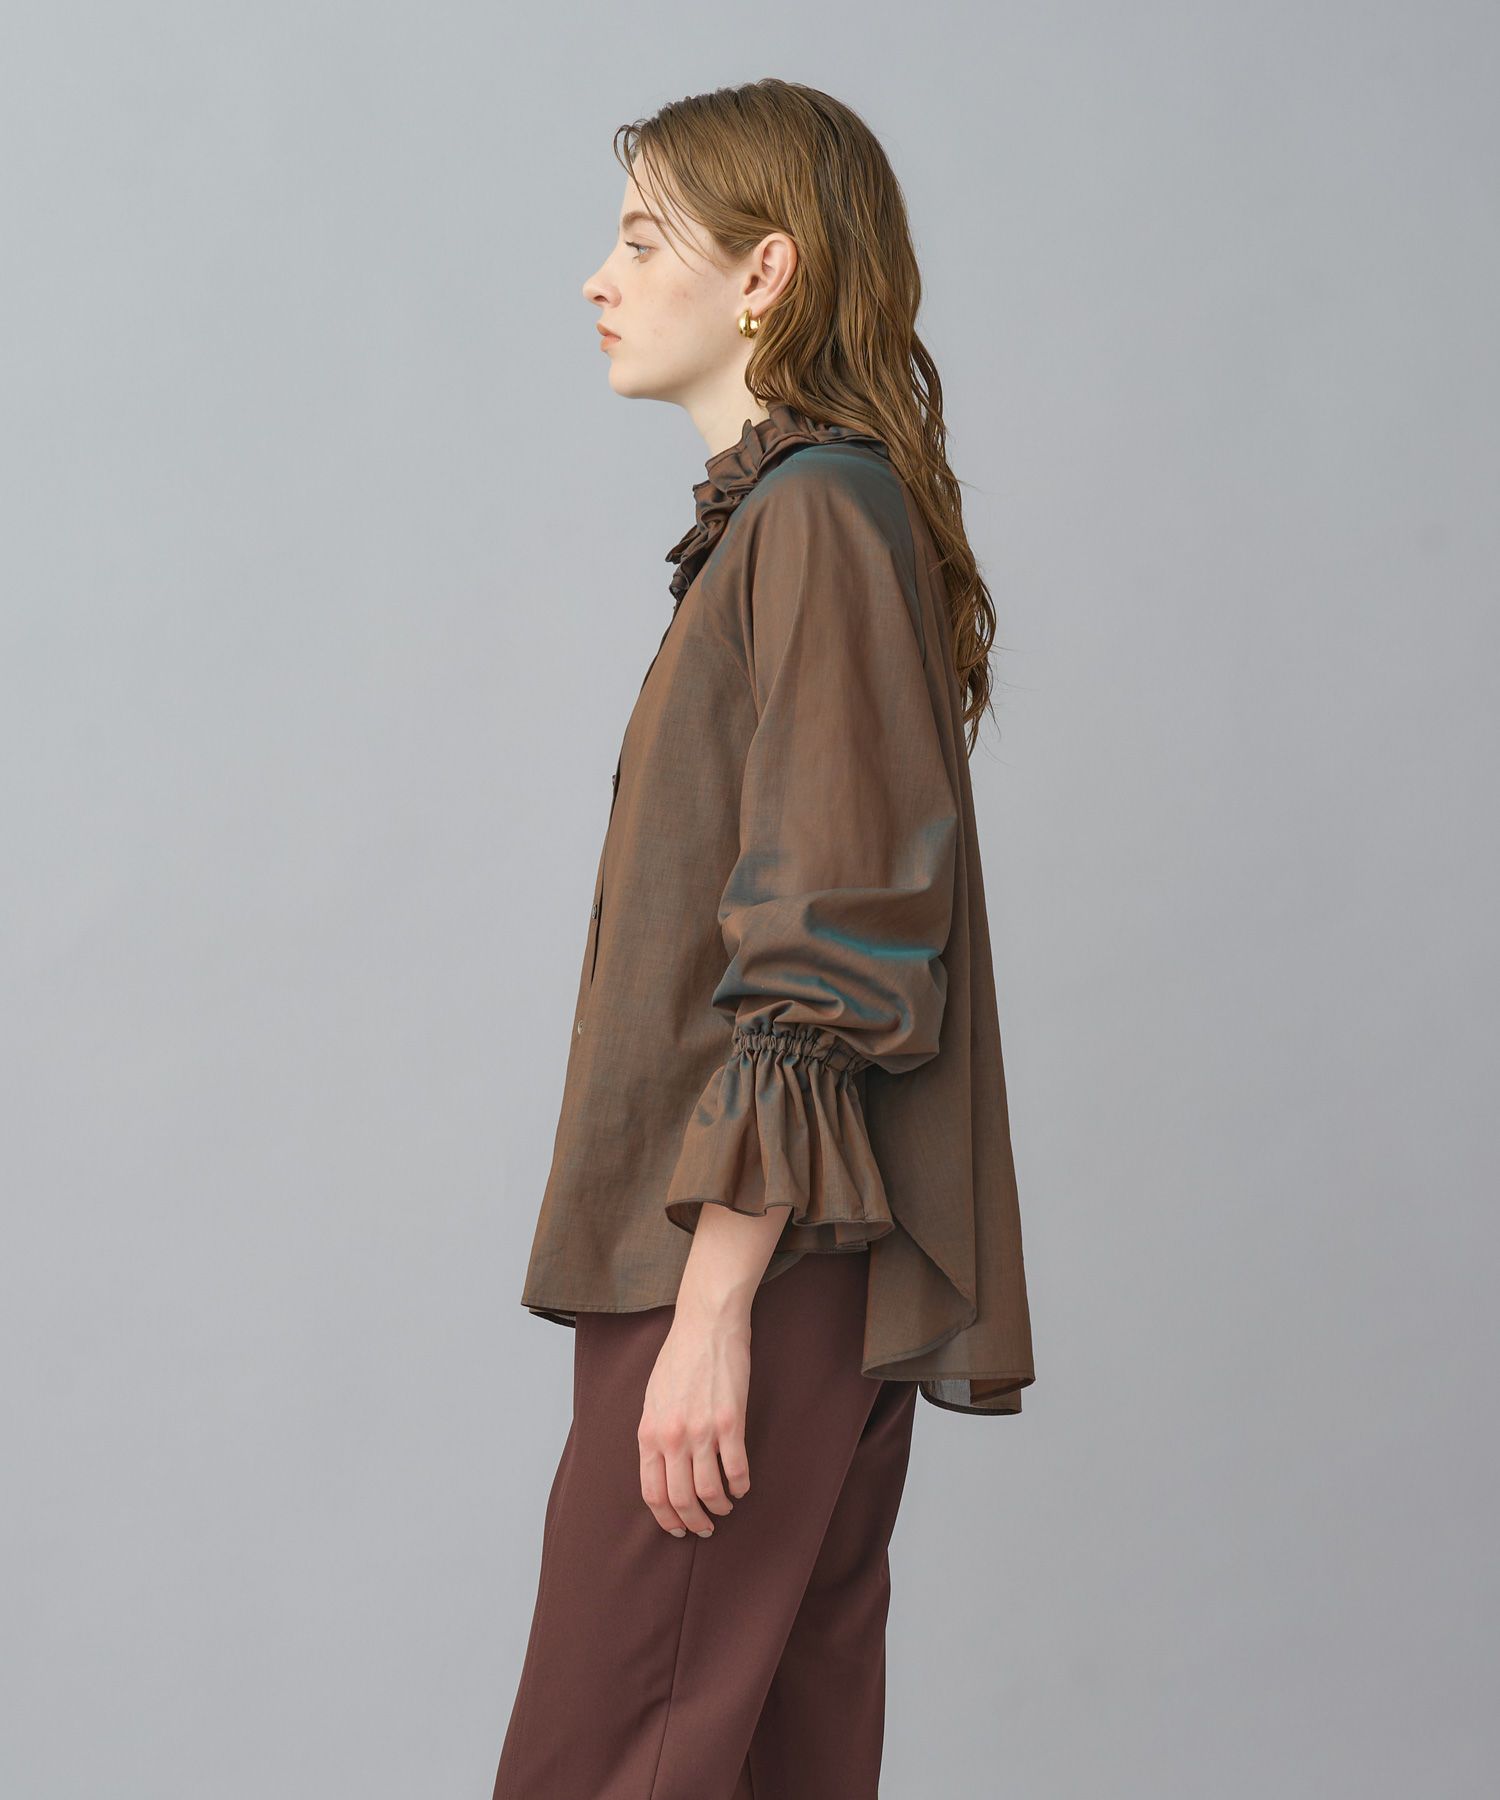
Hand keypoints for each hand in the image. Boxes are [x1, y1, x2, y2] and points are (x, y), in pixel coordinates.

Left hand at [637, 1292, 752, 1537]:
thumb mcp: (653, 1398)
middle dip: (694, 1521)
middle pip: (681, 1499)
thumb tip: (661, 1468)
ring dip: (720, 1507)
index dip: (666, 1517)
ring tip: (726, 1506)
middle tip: (705, 1527)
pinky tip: (742, 1485)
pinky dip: (741, 1485)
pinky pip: (737, 1469)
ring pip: (710, 1491)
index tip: (677, 1527)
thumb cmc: (679, 1358)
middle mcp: (672, 1437)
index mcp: (649, 1433)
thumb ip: (655, 1434)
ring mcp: (702, 1431)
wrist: (705, 1325)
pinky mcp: (730, 1421)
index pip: (652, 1492)